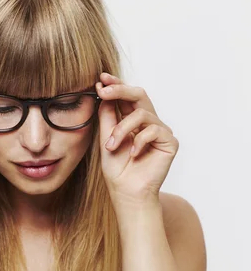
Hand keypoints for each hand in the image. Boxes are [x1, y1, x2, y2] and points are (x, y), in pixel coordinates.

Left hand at [96, 72, 178, 204]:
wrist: (127, 192)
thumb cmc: (117, 169)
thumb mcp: (106, 137)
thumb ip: (107, 115)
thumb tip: (104, 91)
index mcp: (132, 119)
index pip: (126, 96)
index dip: (116, 85)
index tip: (101, 78)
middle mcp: (148, 122)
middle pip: (139, 94)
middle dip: (120, 90)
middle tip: (103, 91)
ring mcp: (160, 131)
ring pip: (142, 114)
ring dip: (122, 129)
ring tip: (112, 146)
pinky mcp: (170, 142)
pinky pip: (153, 130)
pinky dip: (139, 141)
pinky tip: (133, 154)